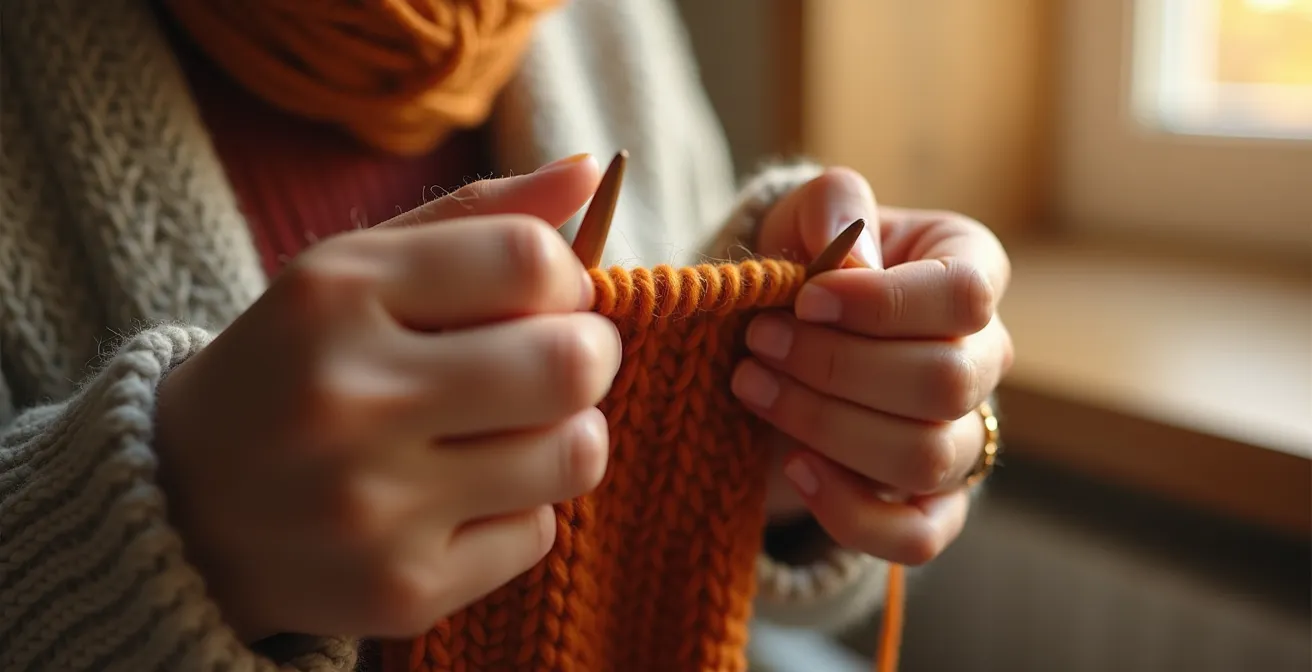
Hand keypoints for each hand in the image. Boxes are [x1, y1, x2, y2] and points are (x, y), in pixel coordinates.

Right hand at [153, 155, 621, 641]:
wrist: (185, 506)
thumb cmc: (297, 366)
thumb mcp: (357, 270)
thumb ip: (474, 216)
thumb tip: (588, 172)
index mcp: (336, 296)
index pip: (530, 261)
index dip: (567, 279)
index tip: (547, 298)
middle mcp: (349, 399)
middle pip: (571, 363)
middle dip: (590, 355)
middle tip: (560, 363)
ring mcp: (374, 505)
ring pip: (573, 455)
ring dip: (568, 436)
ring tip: (517, 428)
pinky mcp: (401, 589)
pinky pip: (537, 533)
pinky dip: (520, 509)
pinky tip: (462, 495)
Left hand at [733, 167, 1013, 565]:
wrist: (780, 336)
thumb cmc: (805, 266)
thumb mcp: (805, 214)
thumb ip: (834, 206)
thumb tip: (854, 266)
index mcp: (970, 273)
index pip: (965, 295)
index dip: (883, 303)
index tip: (805, 297)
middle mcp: (981, 359)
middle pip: (943, 382)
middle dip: (835, 365)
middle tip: (759, 341)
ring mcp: (963, 439)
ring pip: (926, 455)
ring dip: (826, 424)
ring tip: (754, 386)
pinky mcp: (929, 503)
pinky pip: (916, 536)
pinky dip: (850, 511)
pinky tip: (794, 466)